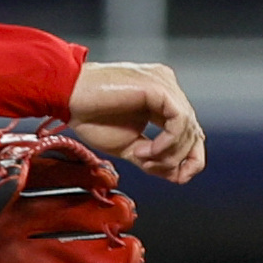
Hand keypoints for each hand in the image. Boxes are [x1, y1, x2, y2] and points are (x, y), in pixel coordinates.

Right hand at [65, 60, 205, 182]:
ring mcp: (165, 85)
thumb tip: (179, 175)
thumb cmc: (90, 116)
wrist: (68, 98)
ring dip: (169, 153)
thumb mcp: (128, 146)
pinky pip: (179, 120)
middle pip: (194, 132)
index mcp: (161, 100)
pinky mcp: (159, 87)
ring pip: (189, 128)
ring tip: (142, 158)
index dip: (190, 159)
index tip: (176, 177)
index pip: (189, 132)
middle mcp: (168, 89)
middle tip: (152, 169)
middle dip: (180, 159)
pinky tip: (145, 151)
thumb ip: (154, 158)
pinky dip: (167, 143)